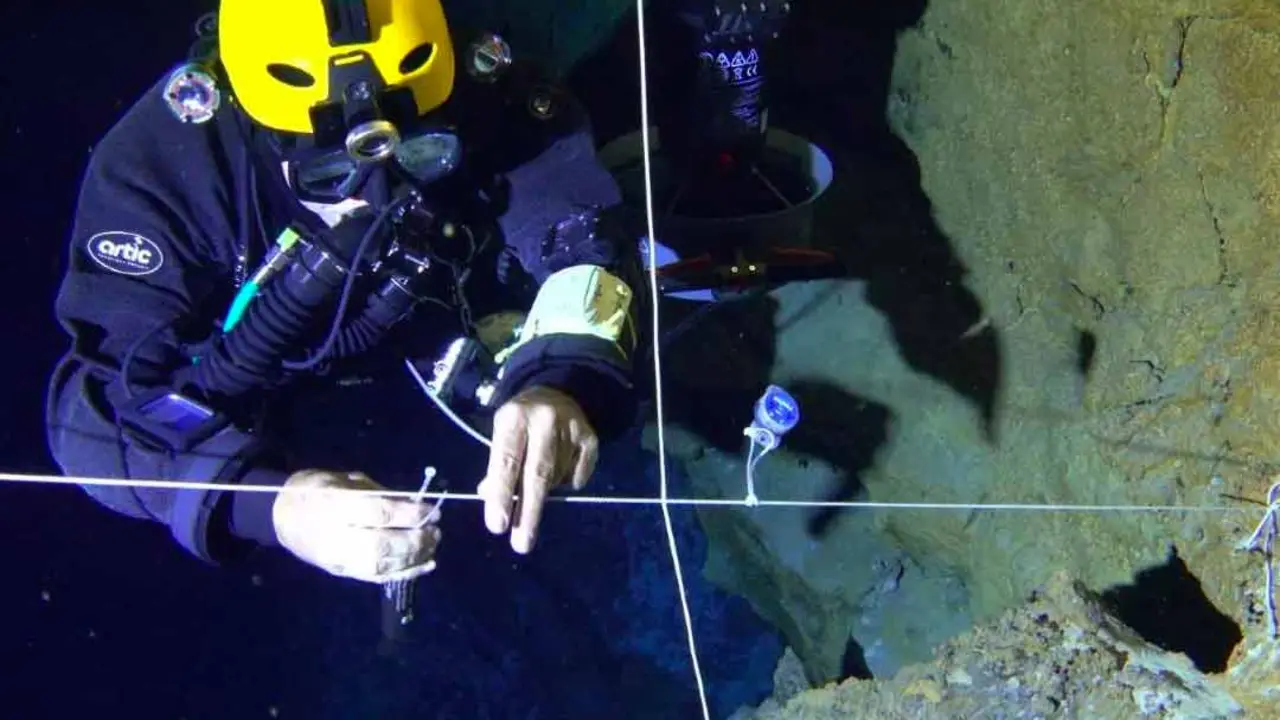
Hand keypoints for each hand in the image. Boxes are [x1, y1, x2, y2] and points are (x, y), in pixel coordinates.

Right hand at [273, 469, 440, 581]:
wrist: (281, 516)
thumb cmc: (316, 490)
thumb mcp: (346, 479)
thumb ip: (381, 493)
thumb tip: (416, 503)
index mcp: (335, 505)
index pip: (379, 513)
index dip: (410, 514)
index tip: (433, 510)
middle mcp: (335, 536)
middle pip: (382, 545)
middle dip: (415, 540)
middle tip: (436, 530)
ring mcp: (338, 558)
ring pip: (382, 565)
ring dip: (414, 557)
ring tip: (433, 544)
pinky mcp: (342, 572)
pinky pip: (377, 577)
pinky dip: (405, 573)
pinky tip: (425, 565)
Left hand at [477, 386, 598, 553]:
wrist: (557, 391)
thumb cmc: (522, 423)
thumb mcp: (503, 436)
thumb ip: (498, 467)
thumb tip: (491, 500)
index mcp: (514, 417)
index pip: (506, 461)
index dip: (501, 494)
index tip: (498, 526)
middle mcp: (544, 420)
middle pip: (537, 474)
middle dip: (528, 512)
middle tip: (521, 544)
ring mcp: (571, 428)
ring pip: (557, 478)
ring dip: (544, 494)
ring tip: (536, 492)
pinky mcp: (591, 438)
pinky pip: (578, 476)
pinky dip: (566, 483)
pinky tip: (559, 474)